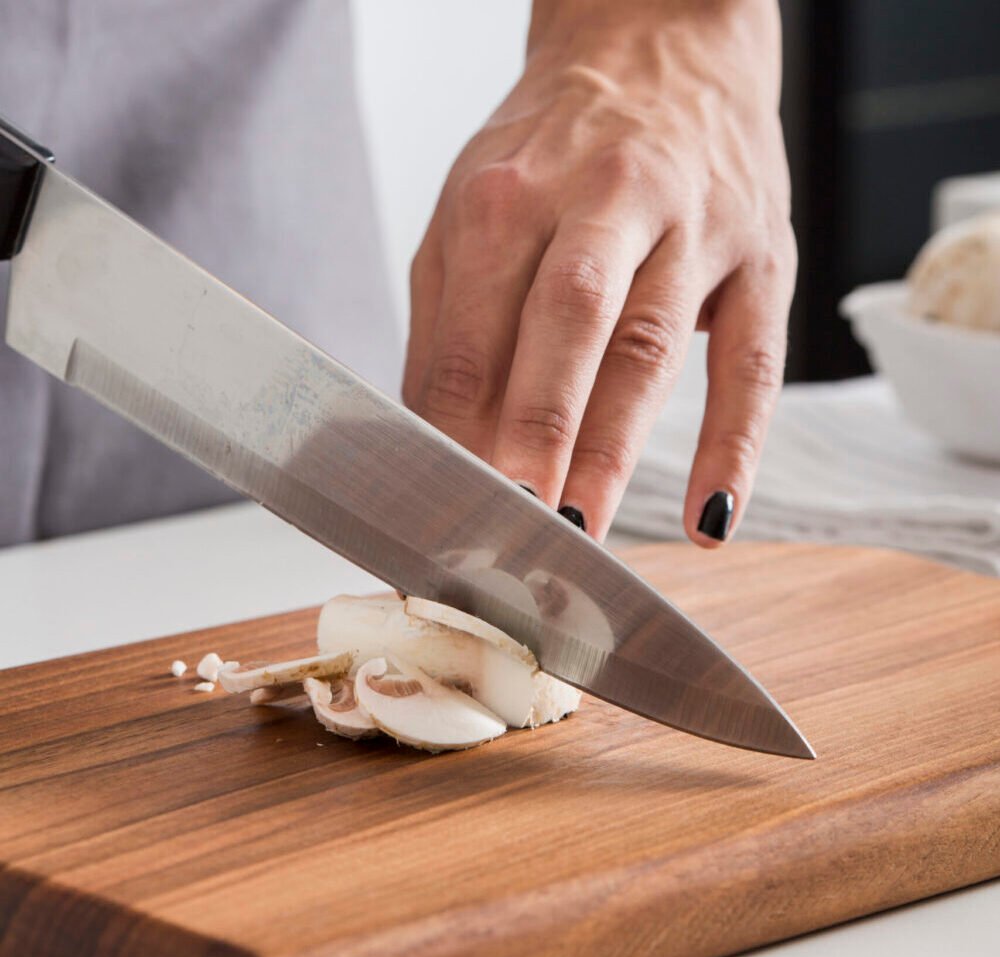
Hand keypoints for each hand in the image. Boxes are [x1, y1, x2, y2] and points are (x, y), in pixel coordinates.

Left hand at [404, 0, 795, 544]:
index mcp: (507, 197)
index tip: (440, 506)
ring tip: (581, 528)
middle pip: (566, 324)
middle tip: (512, 518)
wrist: (661, 49)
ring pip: (650, 344)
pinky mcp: (761, 256)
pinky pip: (751, 361)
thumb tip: (437, 443)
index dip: (451, 428)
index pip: (470, 333)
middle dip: (535, 428)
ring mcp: (692, 228)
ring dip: (614, 447)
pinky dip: (734, 444)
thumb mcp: (474, 213)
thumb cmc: (553, 151)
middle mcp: (602, 200)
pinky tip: (709, 518)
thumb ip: (451, 326)